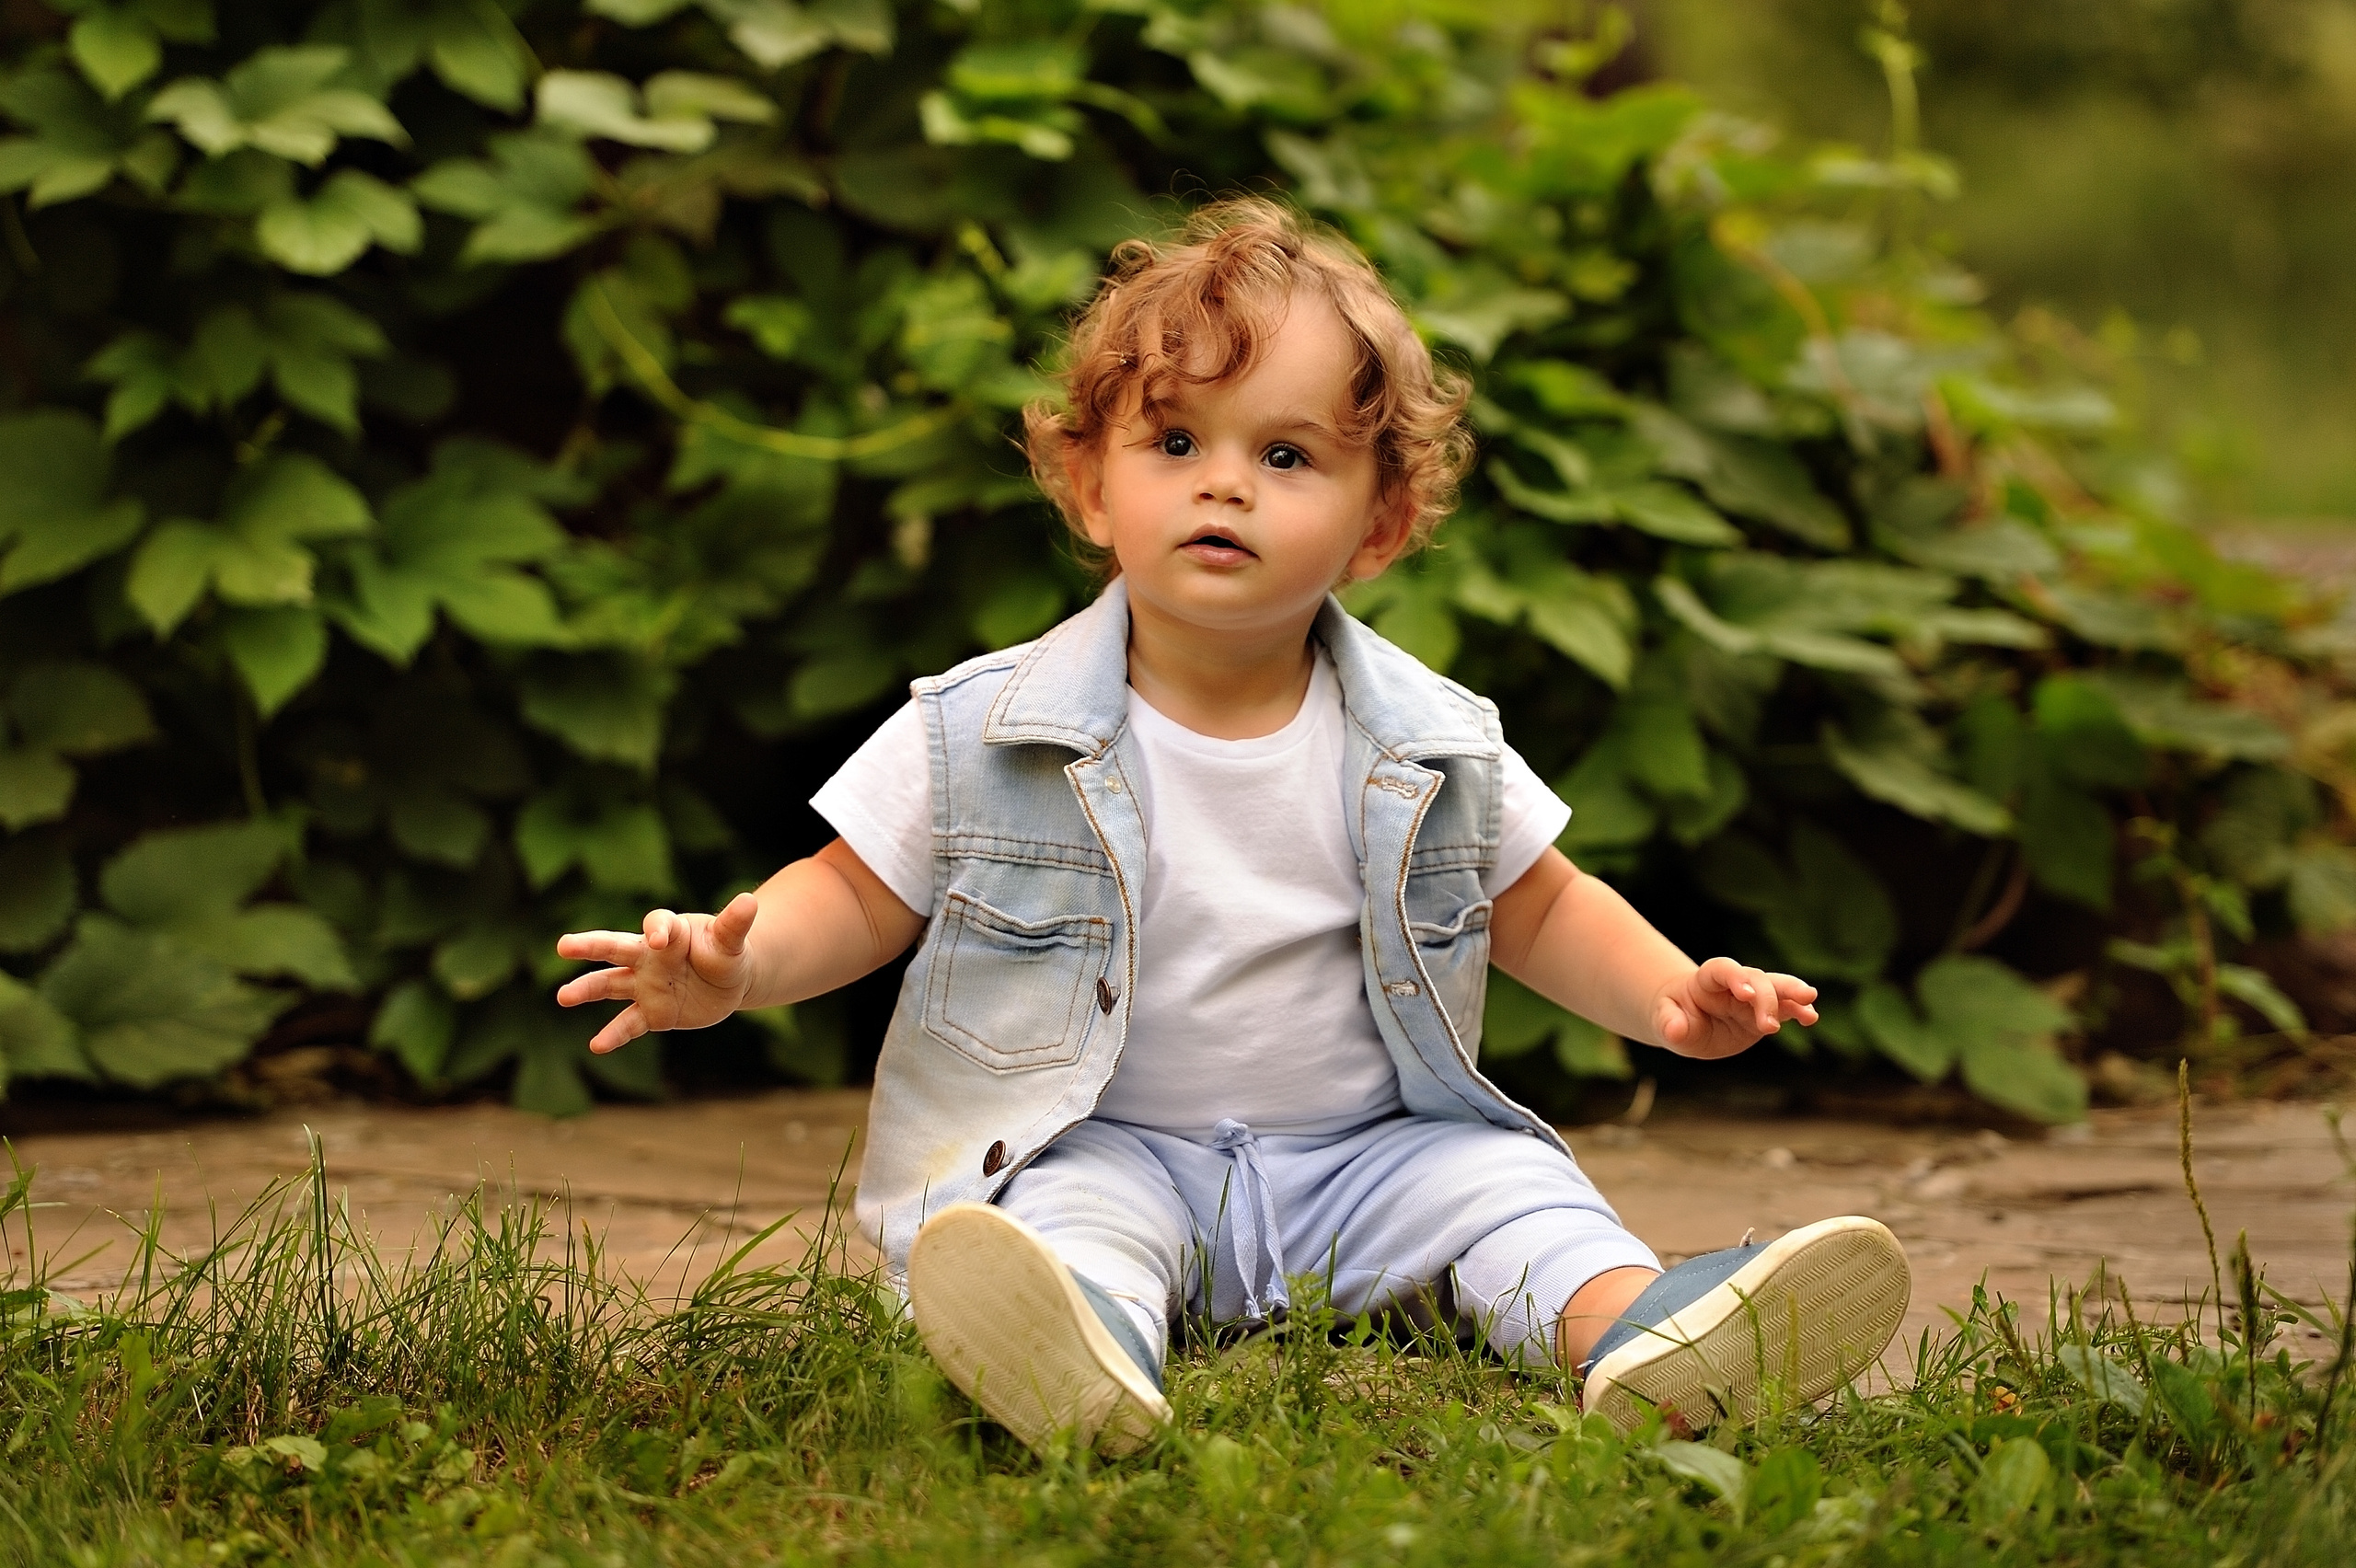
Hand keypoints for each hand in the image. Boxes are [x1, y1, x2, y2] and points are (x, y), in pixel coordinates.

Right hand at [554, 893, 760, 1053]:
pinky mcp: (651, 1013)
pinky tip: (596, 1046)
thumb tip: (749, 901)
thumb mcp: (732, 940)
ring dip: (588, 990)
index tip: (659, 939)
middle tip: (563, 945)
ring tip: (563, 996)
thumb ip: (735, 924)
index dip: (657, 930)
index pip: (656, 924)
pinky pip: (629, 1023)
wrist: (729, 981)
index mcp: (670, 932)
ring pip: (611, 984)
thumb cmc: (726, 952)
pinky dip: (614, 1035)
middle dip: (591, 946)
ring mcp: (646, 985)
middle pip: (616, 947)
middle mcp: (649, 957)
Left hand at [1652, 956, 1816, 1058]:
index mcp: (1707, 980)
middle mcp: (1734, 984)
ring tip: (1809, 1009)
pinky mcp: (1765, 1012)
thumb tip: (1673, 1030)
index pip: (1723, 970)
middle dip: (1766, 998)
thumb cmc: (1674, 1017)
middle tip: (1769, 1026)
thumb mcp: (1664, 1022)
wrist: (1687, 1021)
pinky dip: (1799, 1011)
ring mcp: (1753, 997)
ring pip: (1777, 988)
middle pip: (1755, 978)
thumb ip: (1669, 1024)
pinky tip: (1810, 1018)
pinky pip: (1786, 1008)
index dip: (1734, 977)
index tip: (1744, 994)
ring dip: (1793, 995)